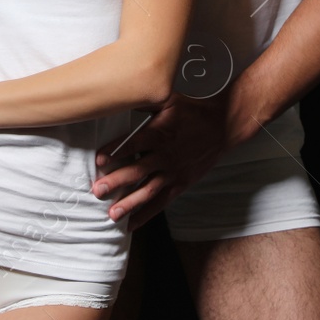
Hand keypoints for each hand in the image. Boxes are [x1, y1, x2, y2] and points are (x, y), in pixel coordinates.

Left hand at [91, 90, 229, 229]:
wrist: (222, 126)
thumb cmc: (191, 111)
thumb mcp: (168, 99)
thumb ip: (143, 100)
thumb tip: (119, 95)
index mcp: (159, 133)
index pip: (134, 143)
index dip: (116, 152)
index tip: (99, 161)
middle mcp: (166, 155)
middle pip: (138, 170)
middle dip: (117, 182)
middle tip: (98, 191)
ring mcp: (174, 171)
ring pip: (149, 190)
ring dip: (130, 203)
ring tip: (112, 215)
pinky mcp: (181, 183)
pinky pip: (162, 201)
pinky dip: (147, 214)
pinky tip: (131, 223)